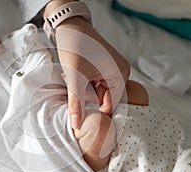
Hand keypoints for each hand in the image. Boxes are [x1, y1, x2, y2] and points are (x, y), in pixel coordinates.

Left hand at [43, 1, 129, 129]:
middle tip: (74, 98)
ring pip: (100, 94)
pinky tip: (77, 79)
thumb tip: (77, 126)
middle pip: (106, 100)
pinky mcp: (105, 69)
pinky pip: (97, 86)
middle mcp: (121, 73)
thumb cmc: (74, 46)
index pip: (112, 106)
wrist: (69, 26)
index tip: (82, 122)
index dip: (98, 116)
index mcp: (120, 75)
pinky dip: (86, 87)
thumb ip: (76, 103)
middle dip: (89, 102)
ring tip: (74, 83)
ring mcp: (113, 71)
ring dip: (86, 93)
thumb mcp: (74, 77)